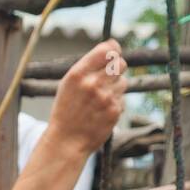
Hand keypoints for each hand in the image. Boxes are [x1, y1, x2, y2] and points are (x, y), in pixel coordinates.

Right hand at [48, 40, 127, 158]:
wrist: (66, 141)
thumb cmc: (66, 110)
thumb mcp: (68, 84)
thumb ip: (88, 66)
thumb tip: (112, 49)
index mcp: (79, 73)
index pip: (108, 49)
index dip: (114, 48)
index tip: (114, 51)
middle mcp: (93, 83)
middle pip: (121, 63)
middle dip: (117, 68)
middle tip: (108, 76)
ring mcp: (106, 98)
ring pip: (123, 82)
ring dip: (115, 88)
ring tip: (100, 99)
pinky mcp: (114, 111)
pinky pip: (122, 99)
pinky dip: (115, 103)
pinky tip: (101, 112)